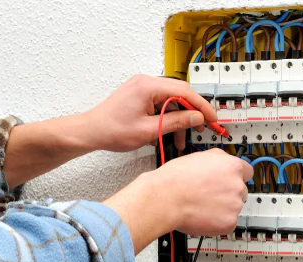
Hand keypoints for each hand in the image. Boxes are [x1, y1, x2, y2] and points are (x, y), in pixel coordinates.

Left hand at [81, 75, 216, 151]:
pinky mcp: (140, 95)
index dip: (201, 106)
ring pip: (171, 100)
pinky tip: (169, 132)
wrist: (91, 131)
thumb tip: (196, 117)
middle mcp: (146, 82)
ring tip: (182, 138)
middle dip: (192, 112)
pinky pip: (161, 103)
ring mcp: (142, 87)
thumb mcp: (149, 130)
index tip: (212, 118)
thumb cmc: (111, 130)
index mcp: (148, 86)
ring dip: (179, 118)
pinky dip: (168, 117)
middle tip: (202, 127)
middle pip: (180, 93)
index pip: (184, 91)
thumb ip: (175, 122)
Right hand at [104, 149, 251, 252]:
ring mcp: (235, 205)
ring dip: (222, 208)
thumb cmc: (176, 178)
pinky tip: (204, 216)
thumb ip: (218, 159)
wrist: (165, 198)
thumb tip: (223, 161)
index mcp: (232, 166)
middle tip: (210, 195)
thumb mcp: (199, 156)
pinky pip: (228, 223)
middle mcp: (237, 185)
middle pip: (241, 191)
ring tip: (202, 205)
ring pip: (234, 208)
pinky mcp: (229, 222)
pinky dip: (218, 222)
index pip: (247, 171)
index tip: (231, 181)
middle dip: (228, 193)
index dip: (236, 177)